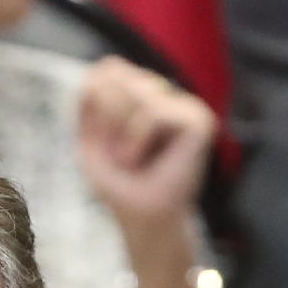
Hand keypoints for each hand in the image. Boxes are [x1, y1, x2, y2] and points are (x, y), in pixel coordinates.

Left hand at [76, 57, 217, 287]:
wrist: (142, 221)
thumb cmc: (119, 186)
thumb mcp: (88, 143)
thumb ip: (88, 103)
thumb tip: (101, 67)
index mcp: (141, 93)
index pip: (106, 70)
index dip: (93, 106)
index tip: (104, 142)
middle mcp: (165, 92)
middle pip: (116, 78)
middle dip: (106, 122)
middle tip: (120, 157)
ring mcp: (184, 104)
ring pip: (134, 94)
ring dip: (120, 136)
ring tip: (131, 162)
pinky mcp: (199, 119)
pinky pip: (152, 113)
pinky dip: (137, 141)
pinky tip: (144, 162)